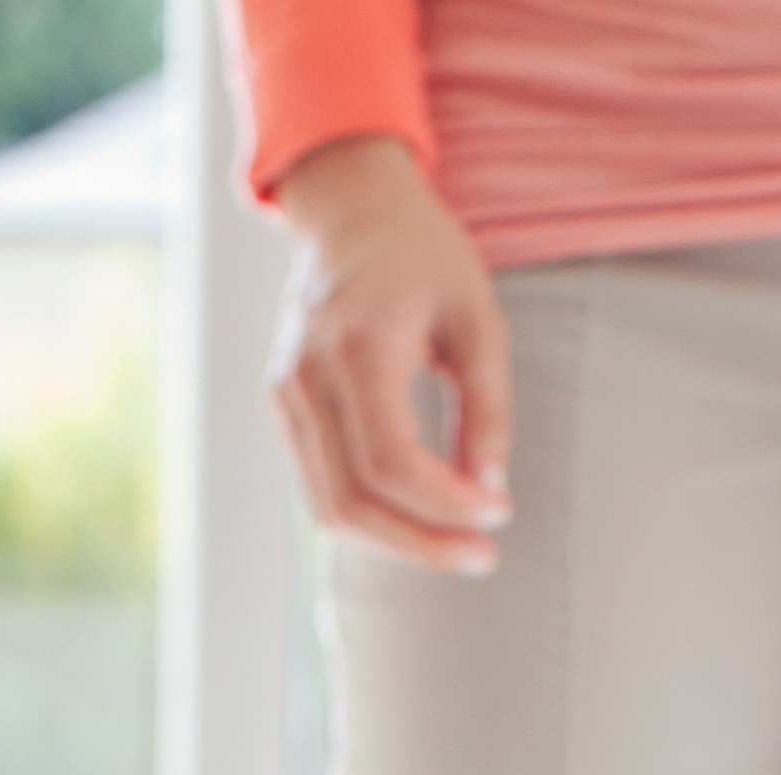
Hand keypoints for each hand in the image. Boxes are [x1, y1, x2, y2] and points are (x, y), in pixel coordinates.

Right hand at [269, 132, 511, 569]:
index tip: (498, 512)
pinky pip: (321, 488)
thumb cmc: (424, 257)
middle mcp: (306, 374)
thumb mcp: (477, 314)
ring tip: (455, 545)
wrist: (350, 212)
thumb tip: (490, 490)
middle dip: (423, 543)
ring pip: (331, 508)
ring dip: (397, 541)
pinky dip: (372, 516)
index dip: (446, 504)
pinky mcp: (283, 409)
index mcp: (357, 344)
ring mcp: (285, 394)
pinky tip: (419, 515)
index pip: (391, 462)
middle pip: (354, 501)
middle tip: (482, 556)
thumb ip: (488, 402)